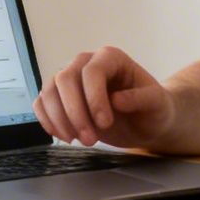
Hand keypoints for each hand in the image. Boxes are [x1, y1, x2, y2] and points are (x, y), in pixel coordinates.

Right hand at [34, 46, 176, 147]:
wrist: (146, 122)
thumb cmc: (154, 109)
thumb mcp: (157, 104)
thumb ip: (141, 98)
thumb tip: (116, 100)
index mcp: (110, 58)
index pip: (91, 71)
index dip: (93, 98)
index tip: (105, 124)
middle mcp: (87, 63)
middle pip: (65, 79)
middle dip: (74, 112)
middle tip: (90, 140)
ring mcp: (71, 79)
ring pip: (50, 91)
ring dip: (59, 119)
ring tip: (78, 141)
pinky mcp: (62, 98)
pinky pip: (42, 103)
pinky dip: (47, 120)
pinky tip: (63, 136)